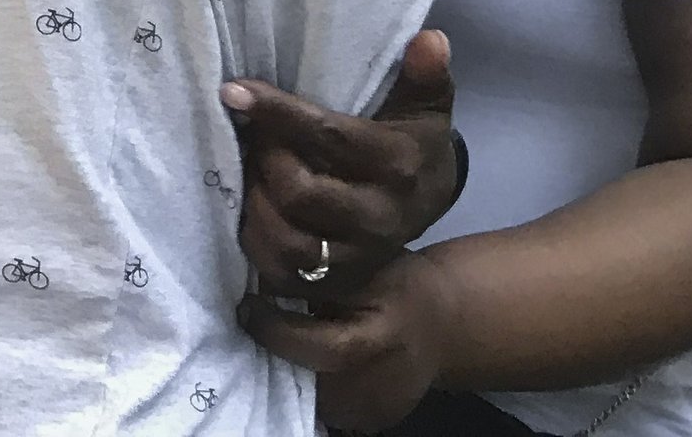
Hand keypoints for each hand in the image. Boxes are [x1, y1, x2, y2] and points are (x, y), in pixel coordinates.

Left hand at [225, 28, 459, 302]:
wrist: (426, 207)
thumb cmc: (410, 144)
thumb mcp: (423, 107)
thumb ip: (423, 74)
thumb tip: (431, 38)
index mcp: (399, 166)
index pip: (328, 137)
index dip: (277, 113)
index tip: (233, 91)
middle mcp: (381, 217)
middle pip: (300, 192)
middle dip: (264, 159)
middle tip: (246, 136)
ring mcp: (358, 256)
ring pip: (288, 241)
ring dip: (254, 203)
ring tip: (246, 170)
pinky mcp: (335, 282)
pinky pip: (281, 273)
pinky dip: (255, 241)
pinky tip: (247, 207)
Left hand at [241, 248, 456, 432]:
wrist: (445, 324)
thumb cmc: (400, 286)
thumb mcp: (363, 268)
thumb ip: (316, 279)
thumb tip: (261, 280)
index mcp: (381, 341)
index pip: (319, 347)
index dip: (275, 329)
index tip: (247, 306)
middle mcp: (380, 387)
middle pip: (306, 377)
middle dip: (274, 351)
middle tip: (255, 321)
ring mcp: (376, 413)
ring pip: (310, 396)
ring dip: (289, 369)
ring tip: (278, 338)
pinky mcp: (371, 423)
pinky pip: (326, 407)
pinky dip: (310, 383)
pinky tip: (305, 358)